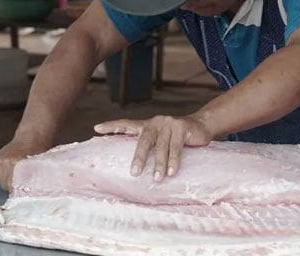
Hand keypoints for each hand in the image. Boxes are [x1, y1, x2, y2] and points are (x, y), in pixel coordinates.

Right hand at [0, 138, 50, 191]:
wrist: (32, 136)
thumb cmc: (40, 149)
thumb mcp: (40, 164)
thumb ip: (33, 177)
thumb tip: (32, 190)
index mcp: (18, 163)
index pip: (13, 187)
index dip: (19, 191)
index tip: (24, 192)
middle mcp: (7, 162)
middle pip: (5, 185)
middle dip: (13, 187)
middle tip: (21, 186)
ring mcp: (0, 161)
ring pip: (0, 181)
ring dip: (7, 181)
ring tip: (17, 178)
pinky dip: (3, 176)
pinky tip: (12, 172)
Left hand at [94, 115, 211, 181]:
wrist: (203, 125)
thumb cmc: (179, 137)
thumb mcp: (162, 139)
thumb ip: (151, 147)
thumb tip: (136, 170)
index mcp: (148, 125)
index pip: (127, 124)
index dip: (112, 126)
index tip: (96, 129)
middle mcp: (156, 122)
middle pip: (144, 140)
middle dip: (139, 158)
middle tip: (134, 173)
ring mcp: (169, 123)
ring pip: (161, 147)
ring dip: (159, 164)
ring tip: (157, 178)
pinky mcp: (182, 127)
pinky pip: (176, 147)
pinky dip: (174, 161)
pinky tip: (172, 172)